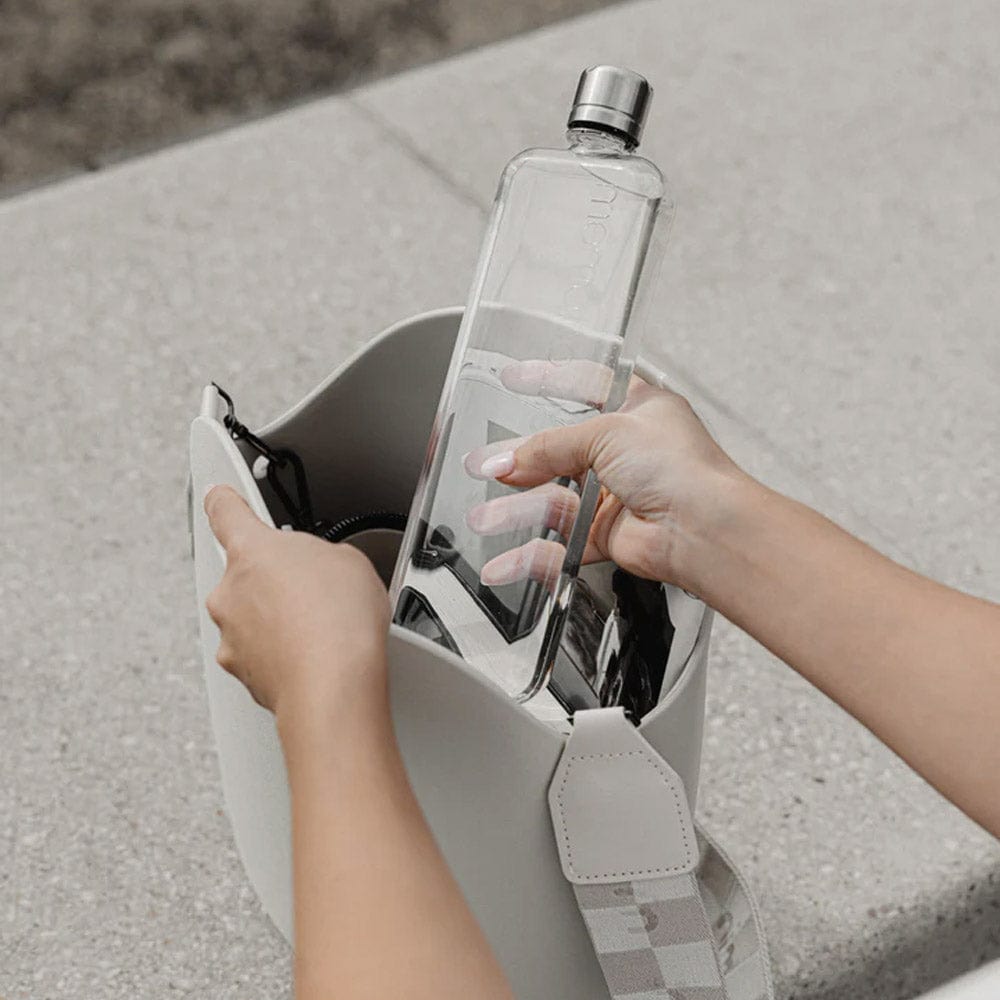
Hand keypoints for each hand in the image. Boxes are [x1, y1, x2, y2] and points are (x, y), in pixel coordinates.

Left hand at [203, 485, 390, 726]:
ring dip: (279, 619)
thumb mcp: (349, 560)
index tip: (222, 497)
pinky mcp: (242, 673)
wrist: (332, 687)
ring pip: (252, 618)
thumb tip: (323, 570)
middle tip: (314, 588)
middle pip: (246, 574)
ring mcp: (231, 636)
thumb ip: (323, 555)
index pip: (225, 512)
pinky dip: (283, 652)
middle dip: (276, 579)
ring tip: (322, 628)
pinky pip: (261, 653)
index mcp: (250, 550)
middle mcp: (229, 593)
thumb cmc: (337, 621)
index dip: (225, 501)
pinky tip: (315, 654)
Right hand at [463, 361, 747, 591]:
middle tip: (483, 464)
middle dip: (519, 460)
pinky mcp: (609, 534)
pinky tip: (505, 561)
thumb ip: (550, 445)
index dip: (550, 379)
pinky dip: (532, 555)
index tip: (515, 378)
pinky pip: (561, 544)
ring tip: (483, 517)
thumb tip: (508, 459)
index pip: (586, 384)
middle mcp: (627, 451)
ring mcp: (617, 494)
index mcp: (638, 409)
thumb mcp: (608, 433)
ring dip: (516, 510)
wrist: (705, 530)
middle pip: (560, 450)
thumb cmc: (682, 469)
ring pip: (554, 501)